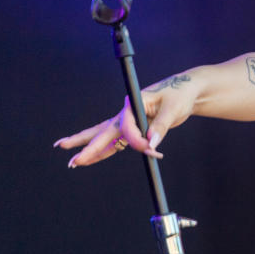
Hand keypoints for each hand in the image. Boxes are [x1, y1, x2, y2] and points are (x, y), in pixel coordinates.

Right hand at [54, 73, 195, 166]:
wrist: (186, 92)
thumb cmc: (179, 94)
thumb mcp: (172, 109)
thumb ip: (161, 126)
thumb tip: (151, 143)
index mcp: (132, 103)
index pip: (126, 127)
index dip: (136, 140)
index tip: (150, 148)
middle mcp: (126, 113)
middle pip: (103, 131)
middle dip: (87, 145)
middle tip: (68, 154)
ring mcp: (128, 122)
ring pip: (105, 137)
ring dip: (90, 149)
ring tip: (73, 161)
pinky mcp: (134, 130)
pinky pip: (117, 143)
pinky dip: (105, 152)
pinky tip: (91, 159)